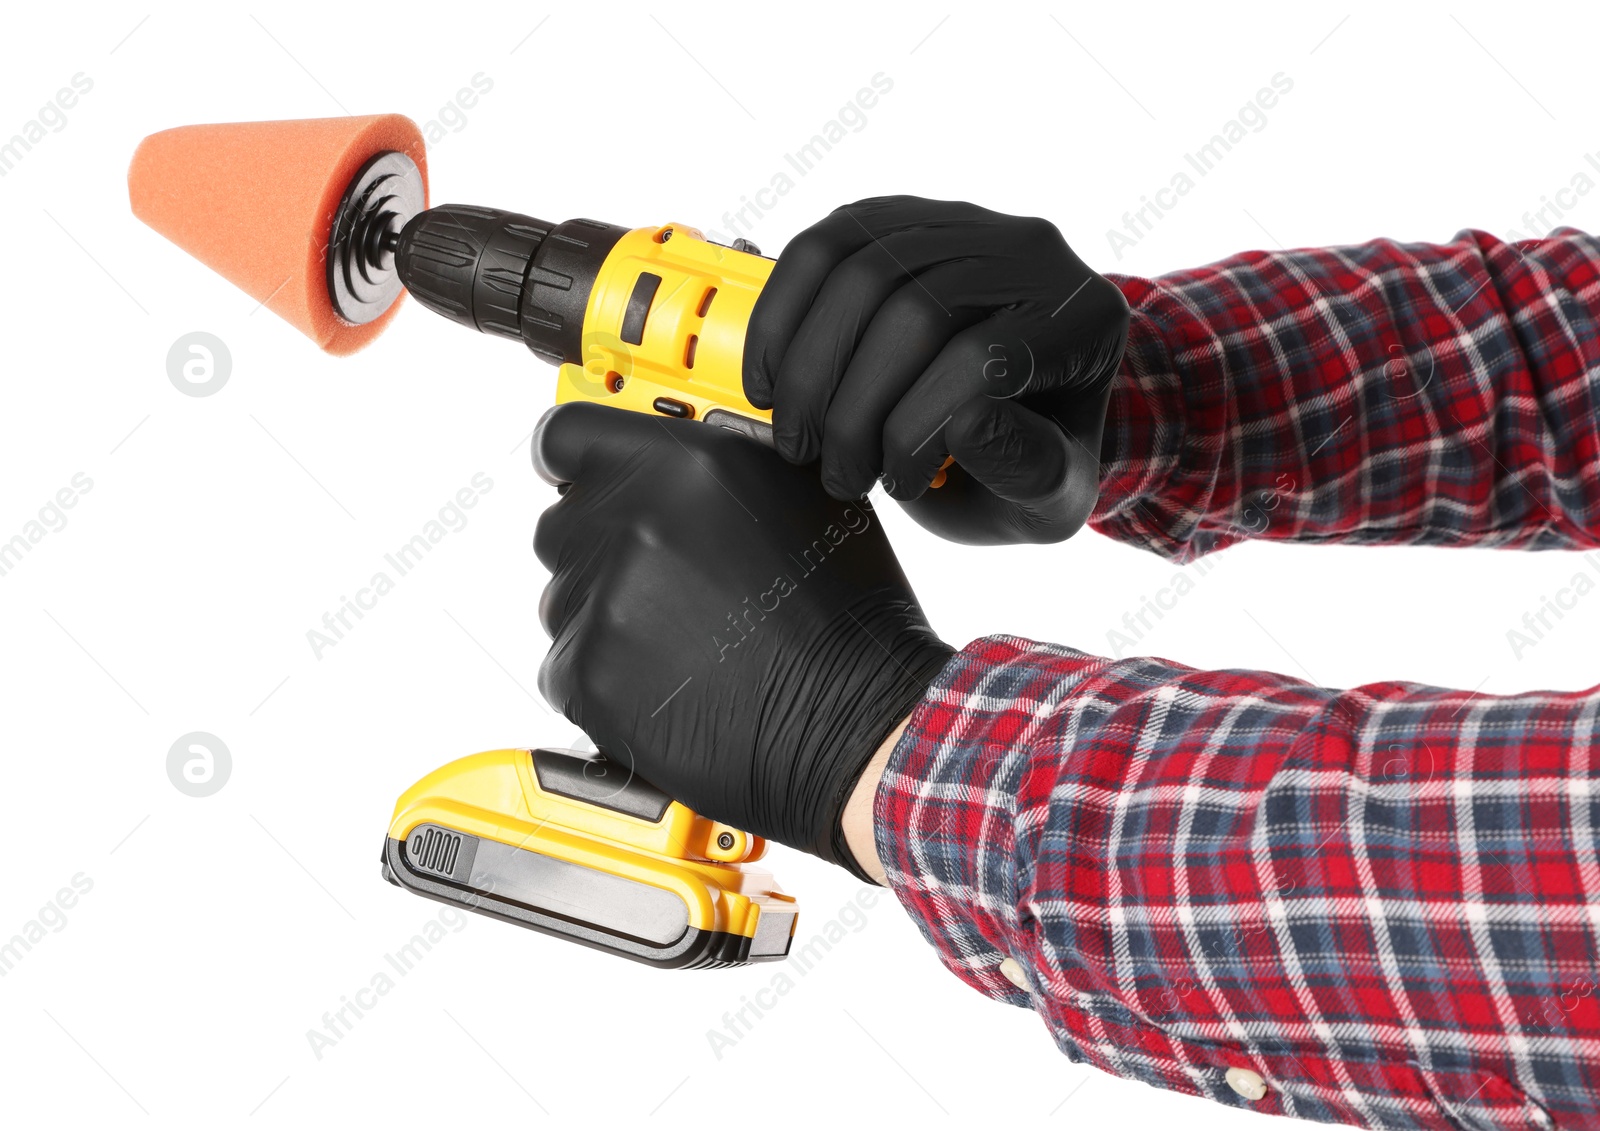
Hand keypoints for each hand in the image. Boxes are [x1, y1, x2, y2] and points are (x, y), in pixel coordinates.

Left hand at [532, 402, 952, 877]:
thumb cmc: (843, 616)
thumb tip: (661, 460)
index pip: (566, 438)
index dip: (576, 463)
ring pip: (564, 595)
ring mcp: (605, 601)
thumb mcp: (799, 494)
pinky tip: (664, 682)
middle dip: (600, 546)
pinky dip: (604, 675)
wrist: (853, 719)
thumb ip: (711, 462)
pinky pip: (564, 664)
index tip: (583, 482)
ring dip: (605, 611)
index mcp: (683, 466)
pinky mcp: (589, 674)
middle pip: (563, 521)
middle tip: (661, 582)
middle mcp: (633, 523)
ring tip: (676, 639)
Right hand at [743, 195, 1128, 544]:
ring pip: (860, 273)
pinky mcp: (894, 219)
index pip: (987, 357)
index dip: (921, 430)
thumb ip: (1027, 469)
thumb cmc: (1031, 458)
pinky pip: (821, 247)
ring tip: (799, 441)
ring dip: (809, 370)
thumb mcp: (1052, 493)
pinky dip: (781, 318)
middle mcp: (1029, 252)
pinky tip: (772, 381)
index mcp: (1081, 318)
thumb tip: (968, 426)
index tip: (897, 486)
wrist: (1012, 411)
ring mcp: (957, 224)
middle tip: (834, 473)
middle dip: (854, 407)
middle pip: (917, 309)